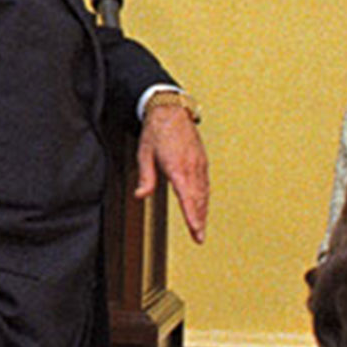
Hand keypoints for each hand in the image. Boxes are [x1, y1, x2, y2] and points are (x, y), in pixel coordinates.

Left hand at [136, 103, 209, 242]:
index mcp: (177, 166)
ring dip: (203, 211)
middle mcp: (191, 166)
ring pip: (204, 192)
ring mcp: (199, 163)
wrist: (170, 109)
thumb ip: (146, 177)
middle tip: (199, 237)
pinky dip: (205, 197)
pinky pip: (205, 183)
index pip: (186, 196)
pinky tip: (203, 205)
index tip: (195, 229)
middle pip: (198, 199)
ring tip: (201, 227)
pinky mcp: (202, 160)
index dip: (192, 215)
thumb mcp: (144, 153)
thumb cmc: (156, 130)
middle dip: (199, 219)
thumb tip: (140, 195)